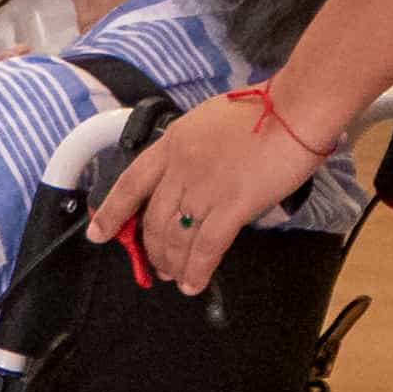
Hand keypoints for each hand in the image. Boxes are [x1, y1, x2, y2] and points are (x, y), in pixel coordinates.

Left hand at [92, 90, 326, 296]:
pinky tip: (193, 283)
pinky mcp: (234, 204)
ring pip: (176, 236)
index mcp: (171, 143)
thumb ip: (189, 151)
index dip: (111, 211)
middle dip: (151, 248)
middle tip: (155, 264)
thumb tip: (187, 179)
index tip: (98, 232)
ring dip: (172, 262)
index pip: (131, 183)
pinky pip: (207, 246)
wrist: (294, 109)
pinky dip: (197, 269)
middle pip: (153, 218)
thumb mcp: (205, 122)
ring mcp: (206, 187)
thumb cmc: (261, 110)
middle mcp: (181, 168)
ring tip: (173, 276)